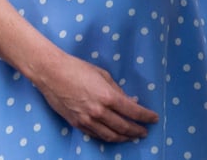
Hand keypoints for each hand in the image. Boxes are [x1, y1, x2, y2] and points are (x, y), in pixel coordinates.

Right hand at [34, 49, 157, 141]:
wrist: (52, 74)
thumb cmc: (78, 68)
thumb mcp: (102, 75)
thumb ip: (117, 90)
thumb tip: (129, 101)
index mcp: (108, 96)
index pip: (133, 111)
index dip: (146, 116)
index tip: (154, 118)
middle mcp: (99, 112)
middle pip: (123, 127)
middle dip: (137, 130)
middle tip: (145, 131)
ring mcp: (87, 120)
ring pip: (110, 135)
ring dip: (124, 138)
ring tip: (132, 137)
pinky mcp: (77, 124)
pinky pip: (96, 135)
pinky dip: (107, 137)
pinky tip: (113, 136)